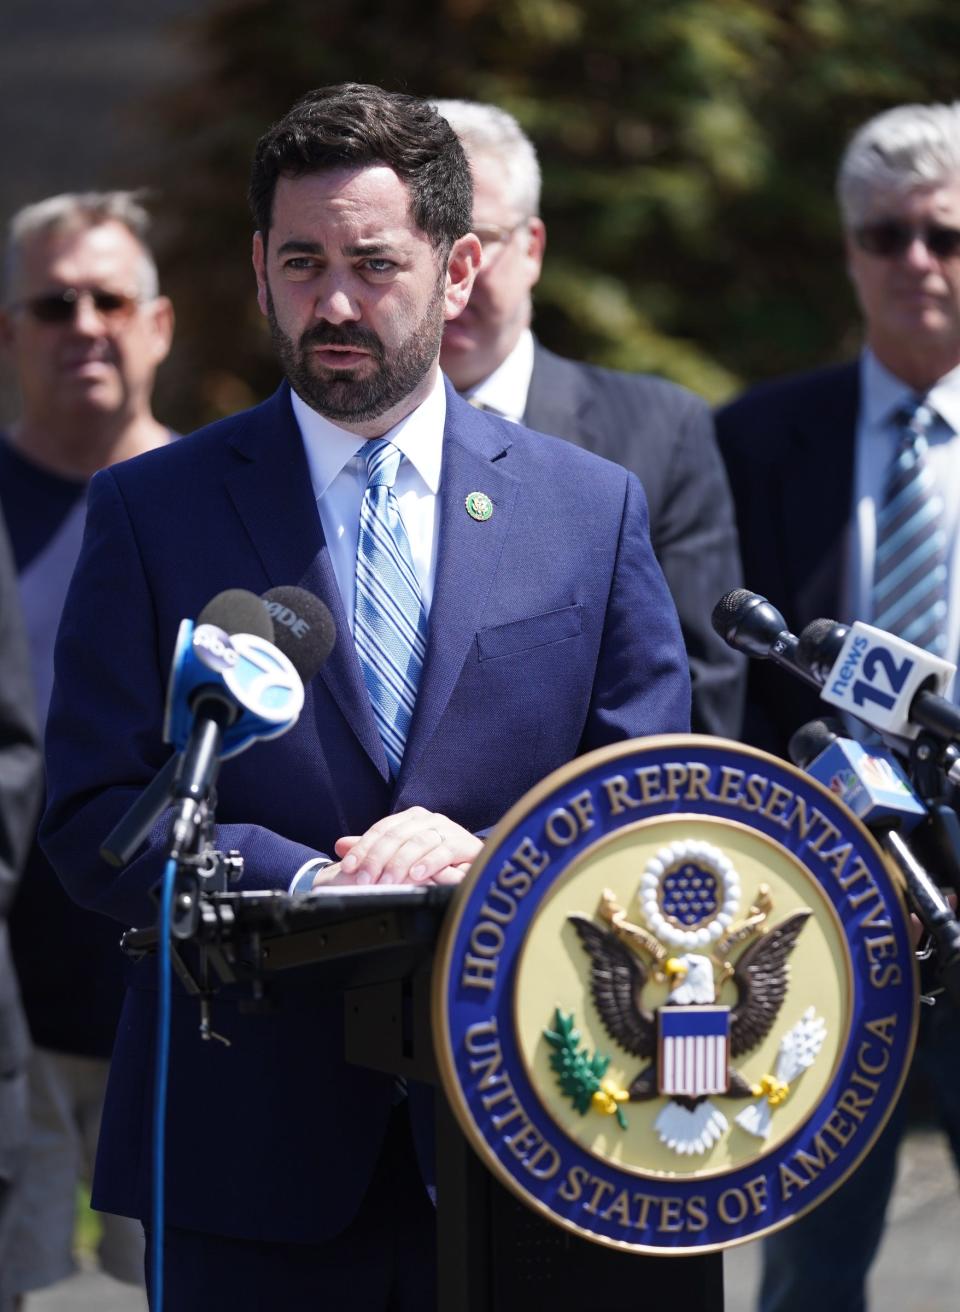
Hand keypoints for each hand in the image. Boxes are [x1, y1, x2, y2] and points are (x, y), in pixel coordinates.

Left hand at [333, 806, 482, 885]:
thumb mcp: (400, 854)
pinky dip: (429, 863)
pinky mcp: (465, 844)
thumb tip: (340, 845)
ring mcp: (447, 829)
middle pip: (397, 835)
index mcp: (410, 818)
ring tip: (386, 882)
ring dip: (400, 863)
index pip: (381, 829)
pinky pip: (444, 852)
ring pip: (418, 842)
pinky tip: (416, 875)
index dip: (362, 847)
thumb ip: (373, 849)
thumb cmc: (434, 859)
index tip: (347, 867)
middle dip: (377, 858)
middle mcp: (428, 819)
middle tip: (364, 880)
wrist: (476, 863)